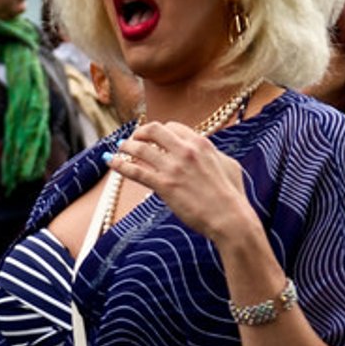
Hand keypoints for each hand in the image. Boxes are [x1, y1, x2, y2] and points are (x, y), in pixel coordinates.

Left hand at [110, 121, 253, 245]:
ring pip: (140, 148)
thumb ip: (215, 155)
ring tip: (120, 149)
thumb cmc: (233, 195)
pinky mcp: (164, 186)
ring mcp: (173, 168)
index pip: (173, 127)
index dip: (160, 131)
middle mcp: (185, 151)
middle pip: (153, 130)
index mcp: (201, 143)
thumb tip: (208, 152)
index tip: (154, 138)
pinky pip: (135, 171)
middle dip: (140, 132)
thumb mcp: (229, 165)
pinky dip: (120, 165)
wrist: (230, 218)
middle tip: (134, 139)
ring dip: (126, 146)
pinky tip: (111, 163)